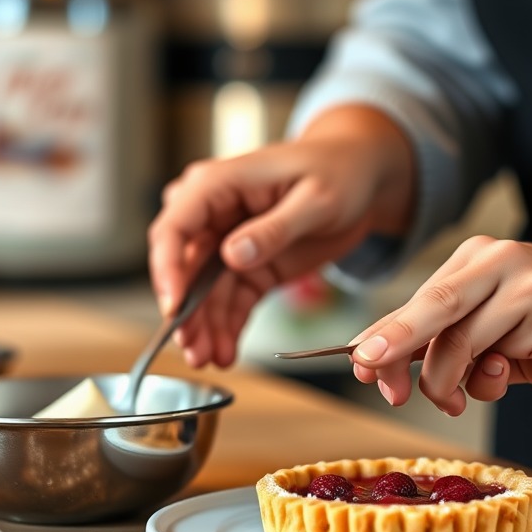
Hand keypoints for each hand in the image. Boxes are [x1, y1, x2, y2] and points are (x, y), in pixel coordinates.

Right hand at [148, 106, 414, 367]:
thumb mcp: (317, 199)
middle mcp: (216, 213)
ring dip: (205, 326)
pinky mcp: (250, 265)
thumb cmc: (341, 173)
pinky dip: (228, 326)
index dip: (168, 269)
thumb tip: (232, 254)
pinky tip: (227, 351)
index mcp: (220, 184)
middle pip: (185, 266)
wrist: (363, 180)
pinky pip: (230, 299)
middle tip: (192, 349)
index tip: (175, 308)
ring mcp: (230, 242)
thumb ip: (274, 227)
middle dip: (186, 310)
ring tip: (210, 359)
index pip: (175, 226)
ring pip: (205, 290)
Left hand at [348, 236, 531, 415]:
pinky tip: (505, 373)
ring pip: (460, 342)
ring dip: (448, 382)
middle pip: (431, 306)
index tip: (358, 362)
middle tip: (369, 370)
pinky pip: (501, 359)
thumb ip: (447, 339)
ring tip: (459, 396)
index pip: (418, 300)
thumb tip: (383, 364)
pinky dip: (491, 380)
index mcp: (474, 260)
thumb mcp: (490, 323)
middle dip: (394, 343)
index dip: (384, 334)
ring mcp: (524, 285)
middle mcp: (495, 262)